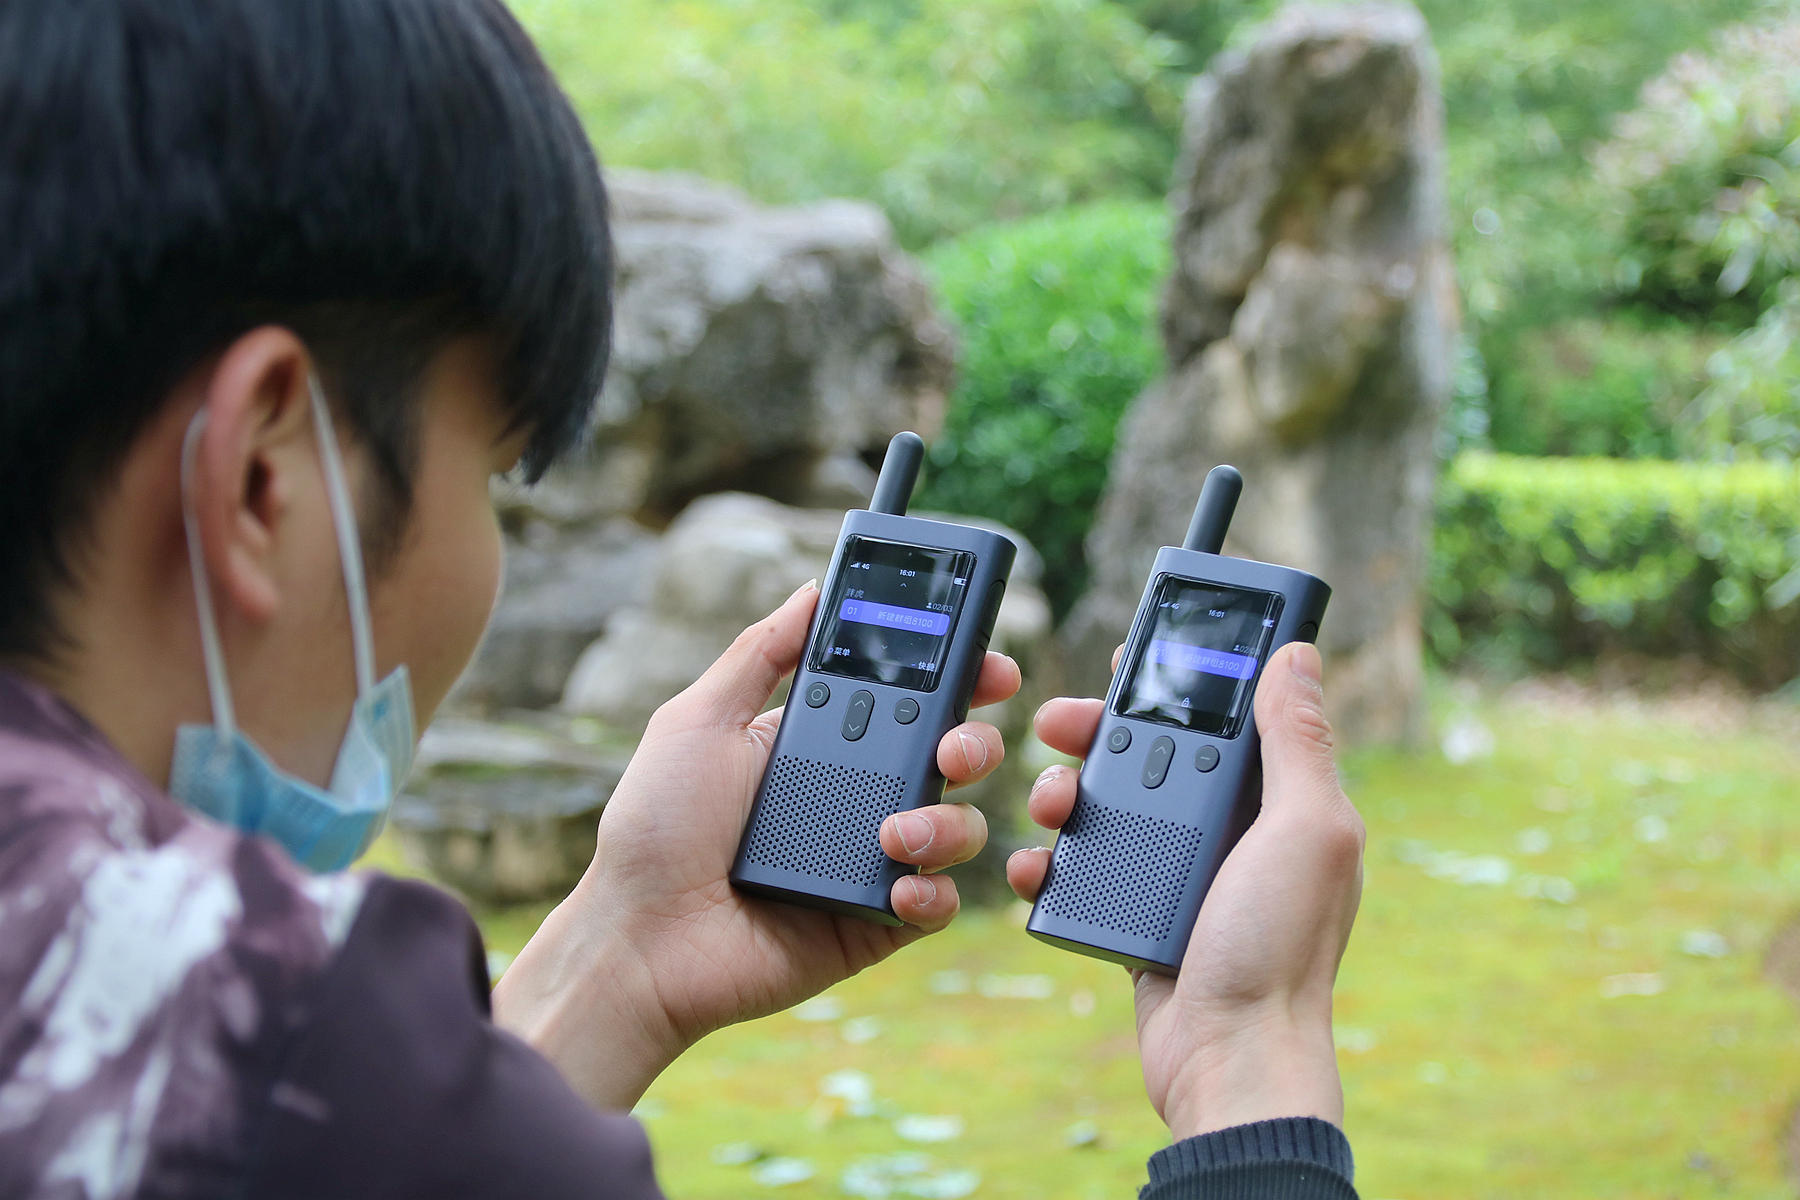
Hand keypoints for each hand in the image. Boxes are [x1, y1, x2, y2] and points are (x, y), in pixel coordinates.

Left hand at [493, 581, 1019, 1109]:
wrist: (637, 941)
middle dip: (975, 742)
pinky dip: (932, 891)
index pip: (907, 699)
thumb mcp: (699, 721)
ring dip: (949, 821)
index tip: (987, 663)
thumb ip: (760, 653)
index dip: (957, 677)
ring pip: (957, 828)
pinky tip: (898, 883)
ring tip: (897, 832)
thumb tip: (814, 590)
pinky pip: (935, 903)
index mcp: (821, 744)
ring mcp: (869, 862)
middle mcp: (855, 798)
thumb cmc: (654, 829)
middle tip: (953, 747)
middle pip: (950, 757)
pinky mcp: (873, 924)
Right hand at [1008, 641, 1361, 1140]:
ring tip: (1048, 803)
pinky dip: (1051, 865)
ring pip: (1109, 809)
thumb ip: (1298, 741)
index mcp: (1279, 804)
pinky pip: (1083, 874)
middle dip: (1098, 733)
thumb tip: (1297, 655)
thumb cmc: (1279, 950)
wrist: (1229, 1059)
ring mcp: (1183, 877)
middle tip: (1054, 723)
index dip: (1177, 684)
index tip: (1130, 659)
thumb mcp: (1306, 830)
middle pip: (1153, 756)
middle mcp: (1233, 834)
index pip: (1225, 719)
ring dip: (1066, 795)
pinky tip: (1032, 864)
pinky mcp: (1139, 918)